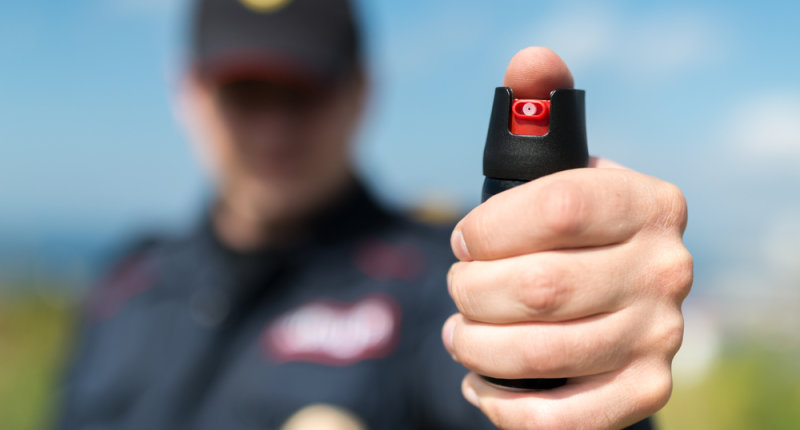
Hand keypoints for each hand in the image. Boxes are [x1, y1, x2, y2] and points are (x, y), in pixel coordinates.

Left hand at [442, 47, 691, 429]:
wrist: (608, 301)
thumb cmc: (564, 232)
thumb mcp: (554, 171)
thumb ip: (538, 112)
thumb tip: (532, 61)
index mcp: (647, 203)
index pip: (559, 206)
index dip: (489, 227)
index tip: (463, 240)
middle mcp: (666, 268)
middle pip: (542, 287)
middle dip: (471, 292)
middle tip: (457, 290)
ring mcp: (661, 335)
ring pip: (542, 352)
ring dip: (477, 346)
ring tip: (460, 333)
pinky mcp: (644, 391)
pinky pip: (563, 418)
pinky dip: (505, 404)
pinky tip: (483, 382)